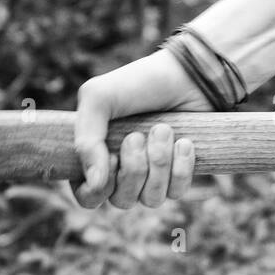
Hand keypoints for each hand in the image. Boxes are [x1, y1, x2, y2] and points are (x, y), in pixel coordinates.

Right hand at [74, 49, 209, 208]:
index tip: (113, 158)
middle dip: (133, 168)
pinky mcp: (179, 176)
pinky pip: (177, 192)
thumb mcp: (98, 99)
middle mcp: (121, 174)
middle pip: (121, 200)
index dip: (98, 189)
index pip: (88, 197)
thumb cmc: (138, 83)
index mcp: (94, 159)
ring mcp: (151, 178)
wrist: (187, 74)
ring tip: (163, 129)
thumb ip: (86, 140)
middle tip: (138, 135)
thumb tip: (94, 184)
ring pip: (150, 199)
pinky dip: (181, 167)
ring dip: (158, 163)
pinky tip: (184, 142)